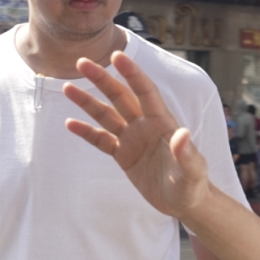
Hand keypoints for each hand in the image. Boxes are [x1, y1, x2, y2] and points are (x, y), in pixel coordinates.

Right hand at [62, 54, 211, 218]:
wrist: (185, 203)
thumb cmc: (193, 185)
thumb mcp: (192, 171)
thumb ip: (186, 153)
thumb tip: (183, 134)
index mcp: (162, 123)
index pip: (145, 91)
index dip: (132, 74)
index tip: (117, 56)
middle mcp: (145, 126)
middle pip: (120, 97)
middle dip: (102, 79)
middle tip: (82, 62)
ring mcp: (132, 139)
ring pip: (106, 115)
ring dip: (88, 102)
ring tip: (67, 87)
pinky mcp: (123, 155)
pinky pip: (101, 141)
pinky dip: (86, 132)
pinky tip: (70, 123)